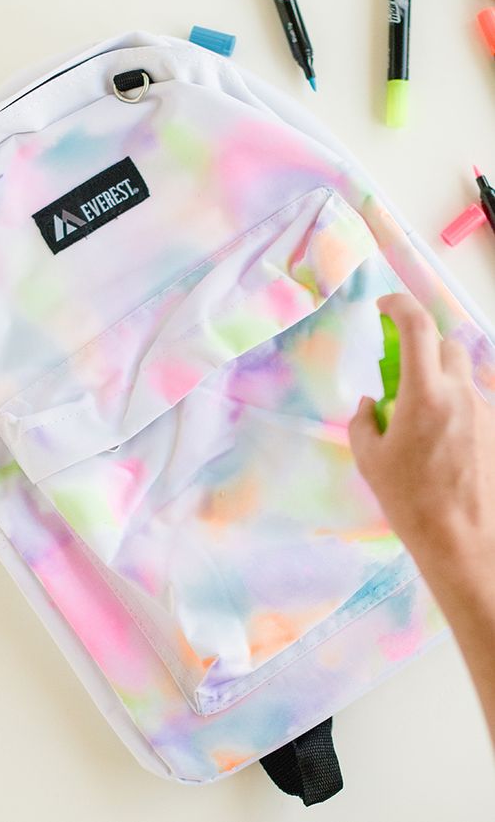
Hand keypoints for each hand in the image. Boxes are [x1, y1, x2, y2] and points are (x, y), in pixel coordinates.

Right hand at [348, 293, 494, 580]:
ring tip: (421, 421)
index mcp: (425, 393)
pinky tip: (443, 444)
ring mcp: (485, 411)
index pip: (417, 325)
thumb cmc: (410, 502)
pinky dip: (455, 407)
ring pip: (463, 375)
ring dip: (440, 381)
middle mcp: (461, 393)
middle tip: (401, 373)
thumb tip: (370, 403)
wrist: (465, 542)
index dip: (399, 305)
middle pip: (447, 344)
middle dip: (422, 347)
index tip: (383, 307)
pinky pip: (473, 403)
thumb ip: (364, 421)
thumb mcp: (370, 460)